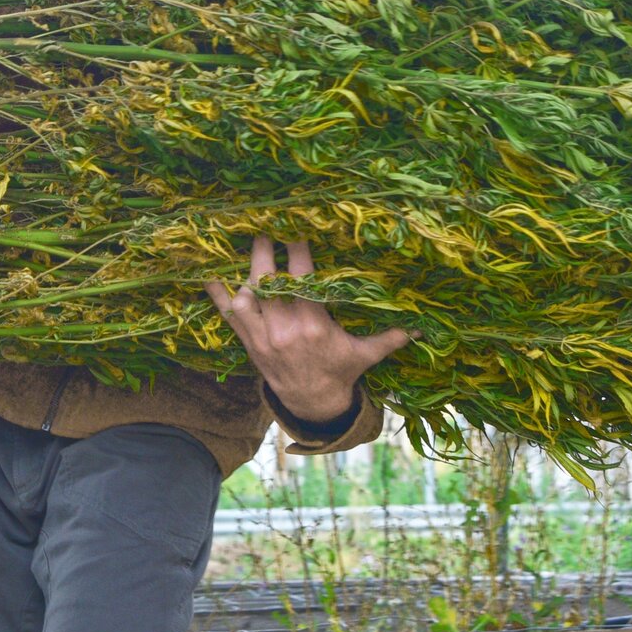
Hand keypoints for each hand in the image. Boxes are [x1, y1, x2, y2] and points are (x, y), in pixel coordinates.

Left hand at [206, 236, 408, 420]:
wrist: (311, 404)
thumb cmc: (340, 372)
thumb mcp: (365, 355)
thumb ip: (390, 337)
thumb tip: (424, 327)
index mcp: (314, 327)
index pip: (303, 281)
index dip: (298, 252)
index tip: (295, 229)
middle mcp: (285, 330)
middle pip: (269, 283)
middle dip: (265, 253)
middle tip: (265, 227)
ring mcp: (263, 337)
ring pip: (245, 298)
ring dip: (244, 272)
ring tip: (248, 246)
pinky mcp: (249, 343)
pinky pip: (227, 316)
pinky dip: (216, 294)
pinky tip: (207, 273)